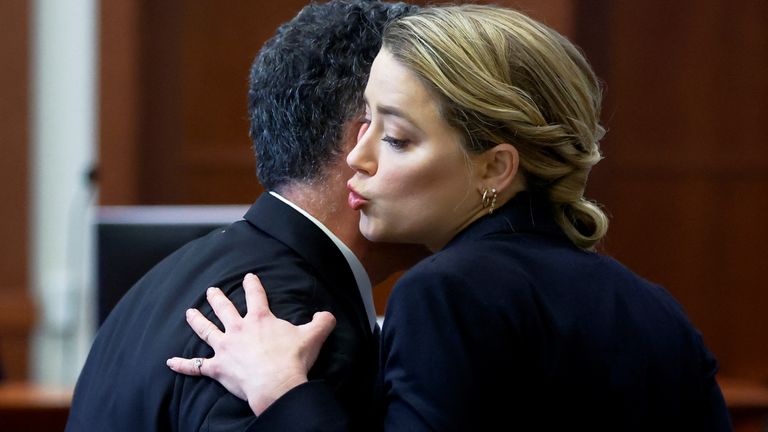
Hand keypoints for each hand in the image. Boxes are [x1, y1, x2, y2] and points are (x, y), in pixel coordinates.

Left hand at [166, 273, 335, 414]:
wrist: (276, 383)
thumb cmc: (292, 359)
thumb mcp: (313, 336)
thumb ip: (321, 322)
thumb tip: (327, 315)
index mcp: (260, 319)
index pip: (255, 295)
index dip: (252, 284)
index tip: (248, 276)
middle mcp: (238, 329)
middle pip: (224, 309)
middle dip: (217, 298)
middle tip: (211, 290)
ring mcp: (225, 348)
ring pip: (206, 331)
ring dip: (197, 321)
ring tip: (189, 313)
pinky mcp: (218, 368)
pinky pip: (196, 366)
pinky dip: (183, 364)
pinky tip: (170, 362)